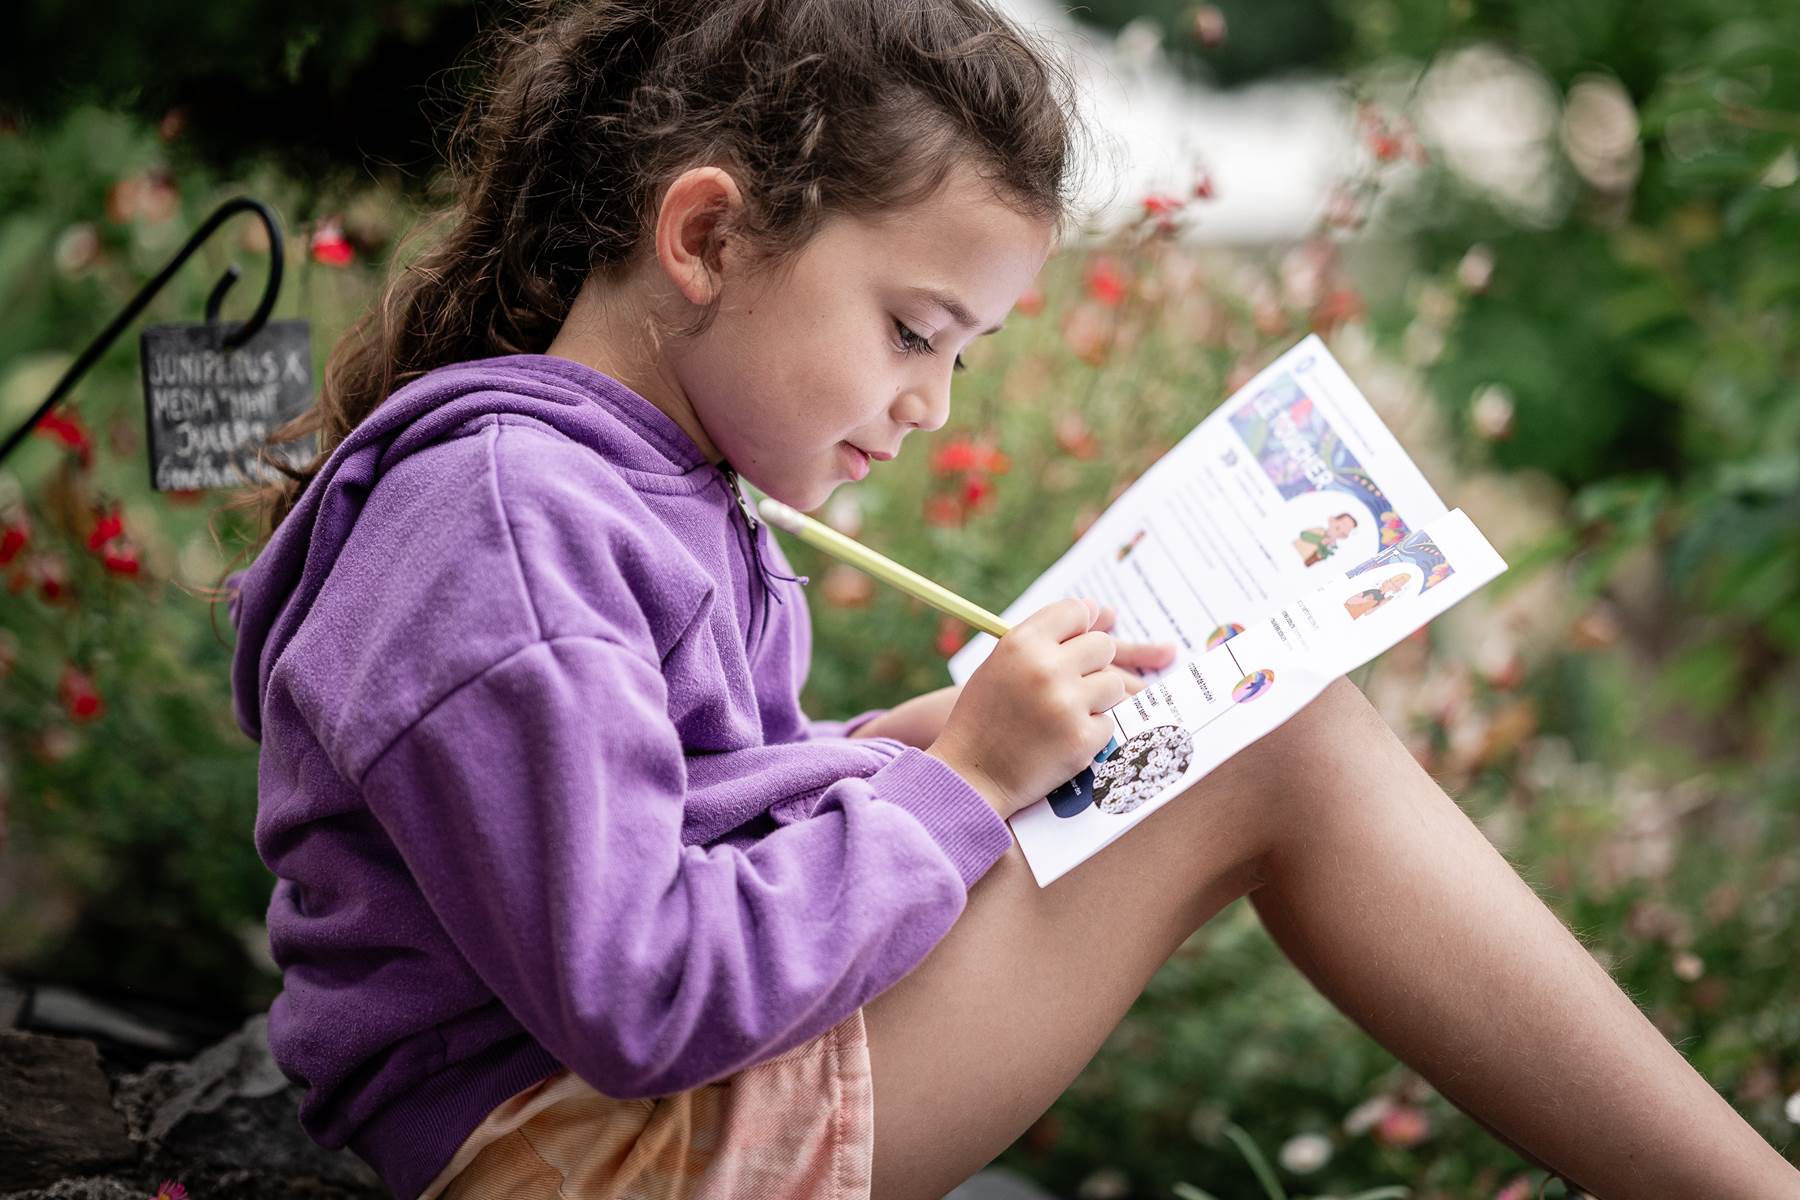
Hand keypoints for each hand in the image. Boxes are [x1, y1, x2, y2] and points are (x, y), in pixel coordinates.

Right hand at [851, 607, 1175, 748]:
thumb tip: (1102, 609)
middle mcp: (1045, 668)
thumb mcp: (1002, 664)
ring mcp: (1066, 704)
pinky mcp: (1082, 739)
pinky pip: (1109, 723)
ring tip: (1063, 713)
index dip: (1081, 624)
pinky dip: (1090, 733)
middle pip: (1102, 646)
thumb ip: (1047, 636)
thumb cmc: (986, 715)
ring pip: (1113, 684)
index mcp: (1021, 643)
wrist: (970, 776)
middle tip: (1069, 684)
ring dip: (1096, 699)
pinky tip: (1061, 740)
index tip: (1077, 639)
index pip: (1075, 611)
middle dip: (1092, 664)